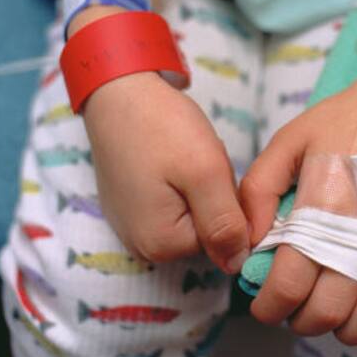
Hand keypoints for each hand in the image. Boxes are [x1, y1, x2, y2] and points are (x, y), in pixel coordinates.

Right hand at [83, 71, 249, 273]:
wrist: (118, 90)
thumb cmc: (161, 126)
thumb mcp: (205, 173)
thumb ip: (225, 224)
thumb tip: (237, 265)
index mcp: (161, 244)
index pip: (222, 241)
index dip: (228, 204)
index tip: (211, 171)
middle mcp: (142, 245)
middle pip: (204, 231)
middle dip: (211, 196)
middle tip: (197, 160)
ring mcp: (132, 225)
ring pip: (191, 214)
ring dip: (197, 187)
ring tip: (181, 157)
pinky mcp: (130, 205)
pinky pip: (171, 202)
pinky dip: (179, 181)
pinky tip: (168, 158)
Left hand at [240, 66, 356, 351]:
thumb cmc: (347, 120)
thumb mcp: (290, 142)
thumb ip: (259, 191)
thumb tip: (249, 243)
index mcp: (326, 206)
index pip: (290, 283)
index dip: (270, 305)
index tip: (265, 305)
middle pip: (328, 310)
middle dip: (301, 320)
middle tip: (292, 308)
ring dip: (342, 330)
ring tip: (328, 313)